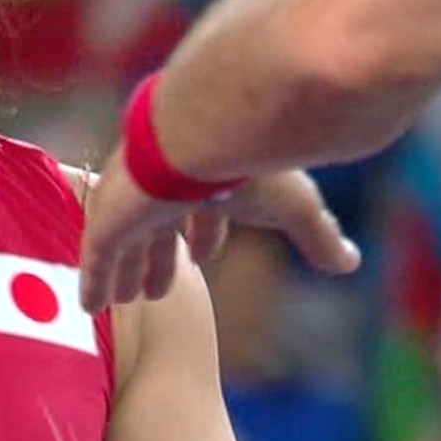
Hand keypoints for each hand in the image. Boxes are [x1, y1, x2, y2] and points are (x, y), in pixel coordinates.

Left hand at [79, 145, 360, 312]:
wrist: (205, 133)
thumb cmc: (251, 164)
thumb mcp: (295, 206)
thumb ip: (319, 236)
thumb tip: (352, 262)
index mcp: (206, 176)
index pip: (202, 209)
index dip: (204, 234)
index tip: (202, 255)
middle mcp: (164, 185)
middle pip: (158, 227)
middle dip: (159, 257)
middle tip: (158, 288)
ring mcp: (130, 199)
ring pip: (125, 242)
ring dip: (128, 270)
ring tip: (127, 299)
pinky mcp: (107, 216)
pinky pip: (95, 256)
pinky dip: (94, 280)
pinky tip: (89, 307)